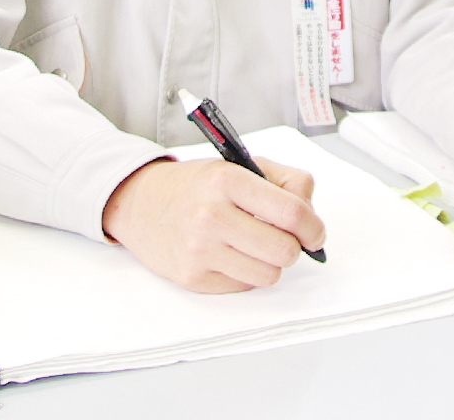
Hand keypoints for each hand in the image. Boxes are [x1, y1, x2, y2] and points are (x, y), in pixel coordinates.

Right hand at [100, 157, 325, 292]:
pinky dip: (244, 274)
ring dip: (268, 263)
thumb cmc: (194, 186)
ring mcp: (199, 250)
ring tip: (253, 246)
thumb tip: (311, 218)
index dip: (313, 227)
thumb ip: (283, 182)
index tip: (314, 232)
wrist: (138, 203)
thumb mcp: (237, 166)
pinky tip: (228, 255)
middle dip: (291, 247)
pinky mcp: (192, 277)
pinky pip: (244, 286)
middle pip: (284, 250)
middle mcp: (210, 215)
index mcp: (225, 180)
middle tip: (281, 239)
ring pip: (269, 275)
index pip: (291, 212)